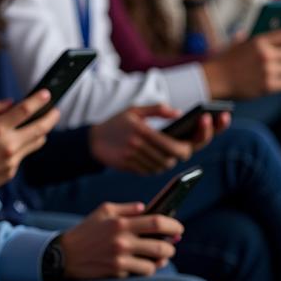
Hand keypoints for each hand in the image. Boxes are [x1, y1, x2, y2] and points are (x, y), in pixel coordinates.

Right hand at [0, 92, 58, 187]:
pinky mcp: (12, 171)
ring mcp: (12, 159)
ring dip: (41, 132)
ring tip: (38, 125)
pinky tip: (13, 144)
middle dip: (51, 117)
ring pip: (37, 142)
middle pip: (40, 128)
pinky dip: (22, 146)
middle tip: (55, 111)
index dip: (38, 100)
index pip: (25, 110)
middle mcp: (8, 144)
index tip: (46, 94)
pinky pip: (24, 155)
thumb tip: (11, 104)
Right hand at [59, 203, 182, 279]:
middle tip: (171, 245)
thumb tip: (146, 208)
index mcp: (120, 222)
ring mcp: (120, 259)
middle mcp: (122, 241)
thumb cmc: (86, 230)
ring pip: (154, 263)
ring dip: (160, 260)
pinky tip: (144, 264)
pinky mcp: (117, 273)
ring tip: (159, 256)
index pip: (156, 222)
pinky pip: (142, 273)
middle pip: (161, 246)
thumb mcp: (102, 211)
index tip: (179, 228)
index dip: (173, 225)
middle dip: (171, 247)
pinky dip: (146, 269)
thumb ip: (126, 208)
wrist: (64, 255)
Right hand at [89, 104, 214, 173]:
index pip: (173, 146)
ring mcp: (132, 157)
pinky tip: (154, 160)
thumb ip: (158, 109)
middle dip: (179, 157)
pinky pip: (149, 172)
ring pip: (160, 167)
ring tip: (167, 154)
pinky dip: (155, 167)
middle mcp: (137, 145)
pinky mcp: (128, 166)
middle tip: (181, 152)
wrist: (92, 140)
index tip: (188, 146)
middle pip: (169, 159)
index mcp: (142, 130)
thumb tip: (179, 114)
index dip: (186, 148)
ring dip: (167, 162)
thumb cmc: (116, 123)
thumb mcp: (134, 110)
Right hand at [201, 27, 280, 97]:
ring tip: (276, 72)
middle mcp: (265, 55)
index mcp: (259, 41)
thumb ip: (254, 38)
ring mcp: (267, 71)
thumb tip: (270, 29)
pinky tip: (276, 82)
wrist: (214, 80)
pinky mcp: (267, 86)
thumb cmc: (226, 61)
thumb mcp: (238, 44)